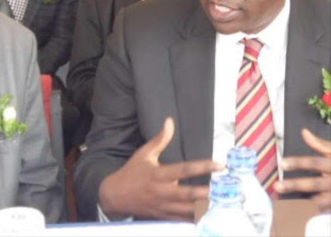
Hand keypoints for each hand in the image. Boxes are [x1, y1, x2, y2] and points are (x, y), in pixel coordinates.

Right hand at [98, 117, 223, 220]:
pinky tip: (211, 216)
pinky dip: (197, 219)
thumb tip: (170, 121)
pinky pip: (183, 220)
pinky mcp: (164, 217)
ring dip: (206, 208)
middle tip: (227, 190)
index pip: (184, 170)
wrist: (115, 196)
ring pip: (189, 210)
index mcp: (158, 175)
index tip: (219, 164)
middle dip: (209, 193)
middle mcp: (162, 192)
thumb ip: (160, 139)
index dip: (202, 167)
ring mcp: (164, 207)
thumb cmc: (132, 172)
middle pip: (189, 194)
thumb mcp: (144, 153)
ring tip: (224, 204)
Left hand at [274, 128, 330, 211]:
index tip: (282, 163)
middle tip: (277, 186)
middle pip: (315, 183)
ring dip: (305, 202)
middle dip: (295, 185)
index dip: (298, 163)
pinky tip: (305, 212)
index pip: (314, 163)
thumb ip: (320, 144)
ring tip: (289, 203)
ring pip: (322, 201)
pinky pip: (328, 211)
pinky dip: (318, 212)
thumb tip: (304, 132)